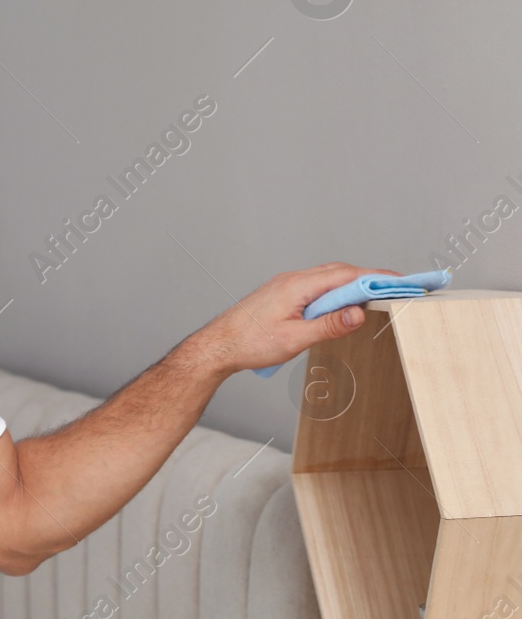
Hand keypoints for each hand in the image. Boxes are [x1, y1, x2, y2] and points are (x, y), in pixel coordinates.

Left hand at [183, 262, 404, 376]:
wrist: (218, 346)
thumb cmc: (249, 343)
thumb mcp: (294, 339)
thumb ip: (328, 326)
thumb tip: (358, 313)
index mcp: (297, 286)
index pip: (346, 275)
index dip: (376, 277)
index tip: (401, 281)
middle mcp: (292, 280)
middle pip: (339, 272)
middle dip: (370, 279)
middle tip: (397, 289)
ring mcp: (286, 285)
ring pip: (328, 278)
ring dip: (352, 285)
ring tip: (376, 297)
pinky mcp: (283, 294)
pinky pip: (316, 286)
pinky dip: (336, 291)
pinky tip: (343, 305)